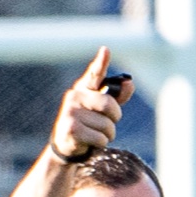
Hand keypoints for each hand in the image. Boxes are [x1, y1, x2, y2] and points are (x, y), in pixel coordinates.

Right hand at [49, 47, 132, 161]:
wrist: (65, 145)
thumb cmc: (88, 124)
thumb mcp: (102, 110)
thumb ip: (117, 97)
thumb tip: (129, 84)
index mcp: (84, 88)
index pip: (95, 74)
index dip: (101, 62)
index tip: (106, 50)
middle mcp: (75, 96)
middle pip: (109, 105)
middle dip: (114, 118)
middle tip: (106, 124)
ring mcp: (71, 112)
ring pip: (106, 125)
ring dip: (107, 135)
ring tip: (95, 135)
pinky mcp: (71, 129)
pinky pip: (100, 138)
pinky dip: (100, 144)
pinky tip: (89, 142)